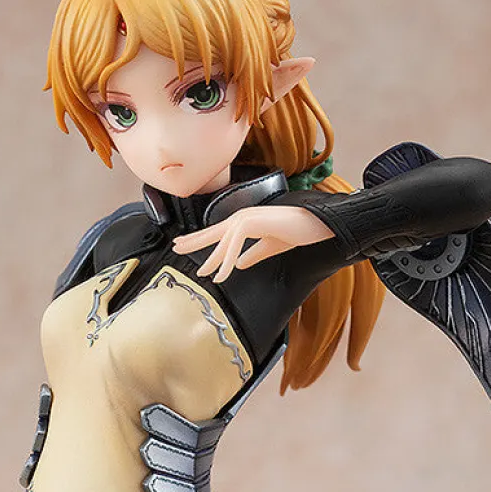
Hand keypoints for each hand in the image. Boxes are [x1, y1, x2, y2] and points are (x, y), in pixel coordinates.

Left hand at [171, 205, 333, 282]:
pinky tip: (221, 275)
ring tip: (202, 273)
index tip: (183, 244)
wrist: (315, 223)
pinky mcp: (252, 223)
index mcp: (244, 220)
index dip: (199, 238)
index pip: (216, 231)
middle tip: (175, 248)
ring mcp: (246, 218)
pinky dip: (227, 262)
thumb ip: (253, 254)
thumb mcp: (269, 246)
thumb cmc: (296, 231)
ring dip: (212, 260)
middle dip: (193, 241)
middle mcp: (241, 216)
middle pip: (211, 232)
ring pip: (222, 242)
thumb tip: (238, 264)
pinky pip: (235, 246)